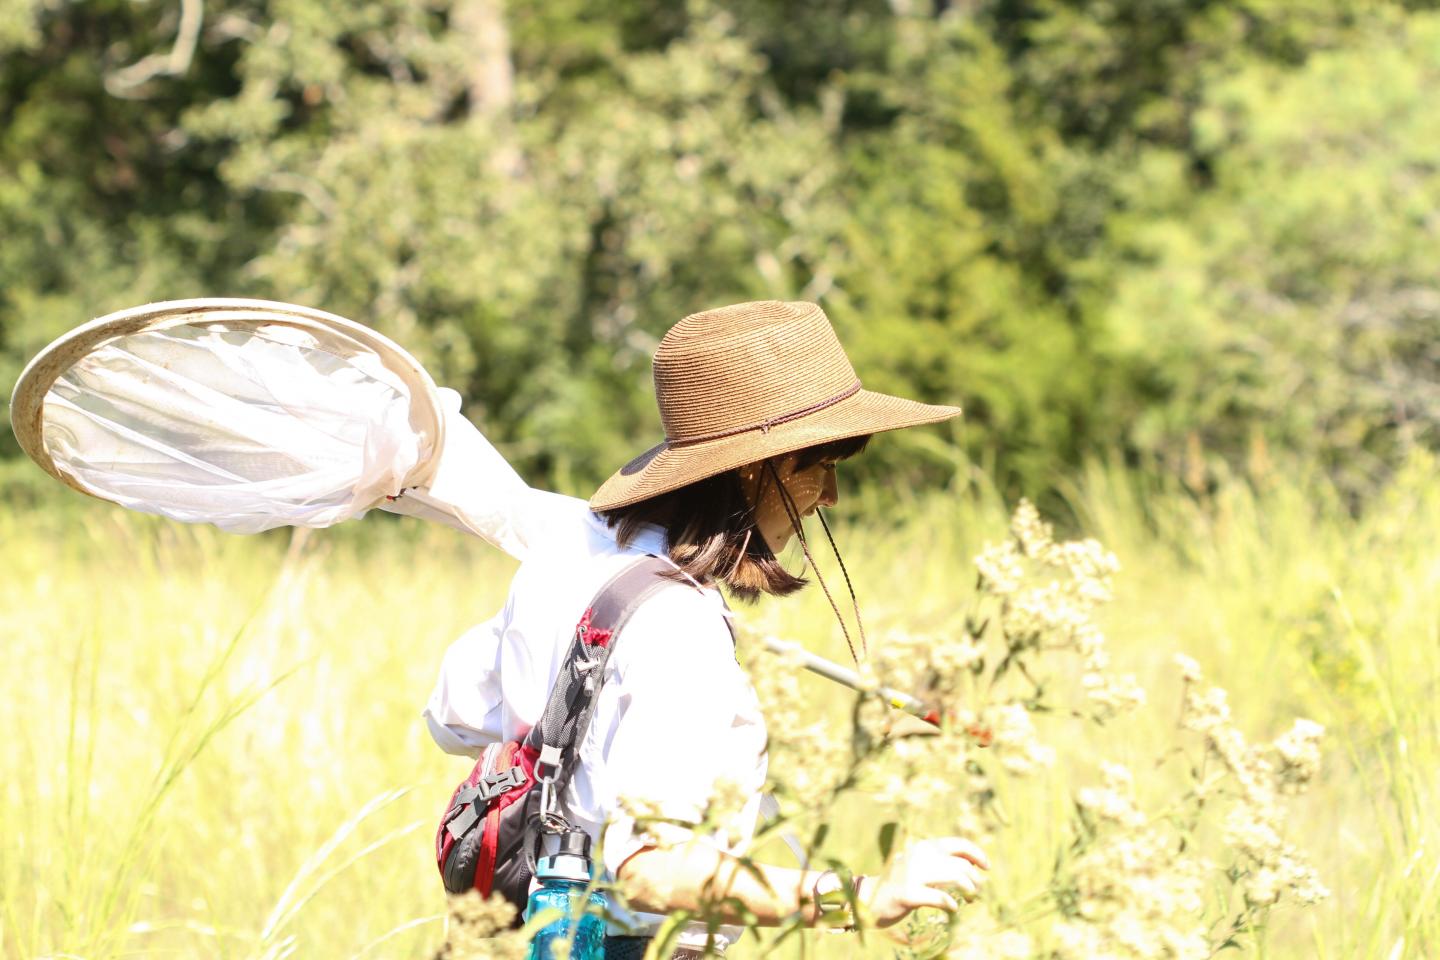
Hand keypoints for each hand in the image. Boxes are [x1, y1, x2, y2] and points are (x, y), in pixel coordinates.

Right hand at [861, 837, 988, 927]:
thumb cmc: (903, 883)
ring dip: (968, 891)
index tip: (987, 867)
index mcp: (924, 846)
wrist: (871, 898)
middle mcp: (919, 856)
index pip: (959, 843)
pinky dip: (951, 903)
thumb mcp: (921, 866)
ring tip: (968, 900)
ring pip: (955, 878)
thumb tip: (975, 864)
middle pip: (961, 865)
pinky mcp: (907, 893)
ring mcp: (912, 874)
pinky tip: (953, 908)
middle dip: (975, 880)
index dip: (978, 854)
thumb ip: (942, 861)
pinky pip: (939, 897)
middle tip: (975, 893)